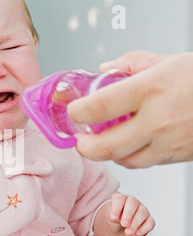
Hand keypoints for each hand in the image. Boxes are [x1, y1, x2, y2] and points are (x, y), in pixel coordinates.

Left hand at [67, 51, 192, 167]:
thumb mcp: (168, 60)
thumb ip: (131, 63)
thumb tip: (104, 68)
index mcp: (150, 89)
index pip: (99, 107)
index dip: (77, 113)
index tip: (72, 112)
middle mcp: (157, 119)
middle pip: (105, 148)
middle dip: (84, 147)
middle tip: (79, 141)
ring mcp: (168, 142)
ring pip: (124, 160)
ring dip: (108, 154)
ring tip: (103, 142)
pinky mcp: (177, 156)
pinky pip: (145, 162)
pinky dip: (131, 156)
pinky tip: (130, 144)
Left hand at [94, 194, 154, 235]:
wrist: (121, 231)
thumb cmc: (115, 221)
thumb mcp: (111, 219)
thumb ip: (113, 217)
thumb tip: (117, 218)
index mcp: (121, 199)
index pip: (119, 199)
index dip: (116, 208)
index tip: (113, 218)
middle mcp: (133, 202)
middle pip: (132, 203)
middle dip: (128, 214)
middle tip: (124, 224)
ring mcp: (142, 210)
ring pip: (142, 212)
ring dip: (135, 223)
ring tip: (128, 232)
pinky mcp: (149, 220)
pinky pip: (150, 222)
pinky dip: (144, 228)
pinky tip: (137, 233)